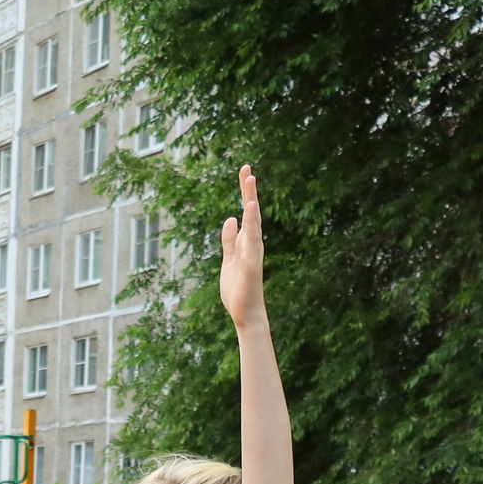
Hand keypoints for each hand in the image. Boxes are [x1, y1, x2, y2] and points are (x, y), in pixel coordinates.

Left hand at [216, 164, 268, 330]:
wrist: (244, 314)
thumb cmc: (238, 289)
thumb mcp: (228, 260)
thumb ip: (229, 240)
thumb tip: (230, 218)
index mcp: (246, 242)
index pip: (247, 212)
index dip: (245, 192)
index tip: (245, 170)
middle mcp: (253, 245)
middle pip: (252, 213)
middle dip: (249, 192)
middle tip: (247, 169)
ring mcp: (253, 256)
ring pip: (254, 226)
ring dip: (252, 206)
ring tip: (250, 184)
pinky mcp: (251, 268)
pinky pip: (251, 247)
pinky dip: (250, 231)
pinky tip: (248, 217)